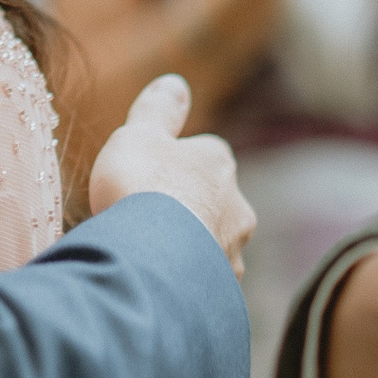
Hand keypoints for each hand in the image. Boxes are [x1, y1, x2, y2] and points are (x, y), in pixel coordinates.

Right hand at [89, 75, 255, 271]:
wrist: (151, 257)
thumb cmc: (143, 187)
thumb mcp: (140, 134)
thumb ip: (159, 110)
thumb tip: (176, 82)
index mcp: (218, 164)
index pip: (205, 155)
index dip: (175, 162)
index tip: (148, 174)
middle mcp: (236, 209)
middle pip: (214, 204)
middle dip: (187, 210)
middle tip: (148, 219)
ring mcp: (230, 254)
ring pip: (211, 247)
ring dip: (187, 250)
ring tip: (150, 258)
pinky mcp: (220, 294)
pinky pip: (202, 285)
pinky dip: (185, 284)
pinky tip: (159, 287)